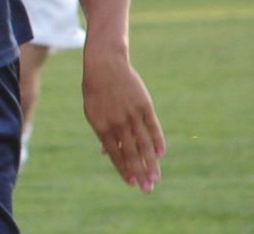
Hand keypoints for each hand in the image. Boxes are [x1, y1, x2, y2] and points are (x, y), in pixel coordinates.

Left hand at [82, 47, 165, 192]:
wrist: (105, 64)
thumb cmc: (96, 91)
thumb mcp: (92, 112)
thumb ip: (102, 133)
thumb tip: (106, 154)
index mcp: (101, 125)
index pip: (114, 153)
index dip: (123, 169)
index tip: (131, 184)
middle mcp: (118, 121)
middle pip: (132, 152)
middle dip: (140, 173)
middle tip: (147, 189)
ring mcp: (132, 113)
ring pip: (144, 143)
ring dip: (151, 163)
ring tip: (155, 178)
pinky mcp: (144, 105)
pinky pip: (153, 127)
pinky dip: (157, 141)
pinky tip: (160, 154)